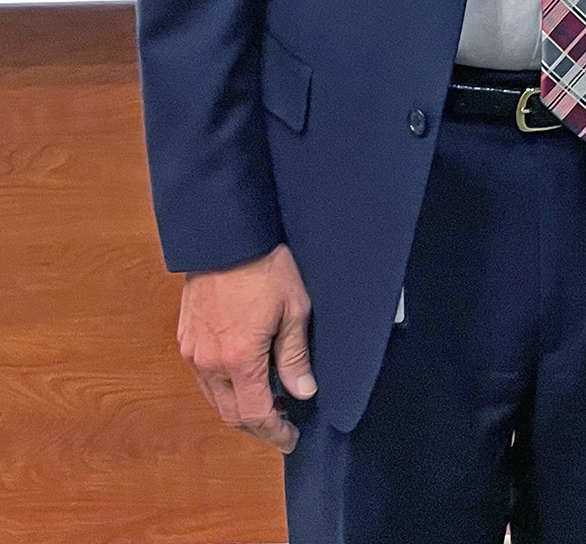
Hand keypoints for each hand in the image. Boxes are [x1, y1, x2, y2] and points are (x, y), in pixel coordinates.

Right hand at [176, 243, 315, 452]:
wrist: (225, 240)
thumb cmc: (265, 270)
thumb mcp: (294, 310)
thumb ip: (295, 356)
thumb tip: (303, 392)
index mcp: (238, 360)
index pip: (255, 414)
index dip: (274, 432)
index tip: (290, 439)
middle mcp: (209, 363)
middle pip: (231, 414)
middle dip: (258, 427)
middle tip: (282, 427)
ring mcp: (193, 352)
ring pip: (215, 399)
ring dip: (239, 409)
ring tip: (269, 405)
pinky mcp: (186, 339)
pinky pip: (204, 378)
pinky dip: (224, 390)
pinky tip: (244, 380)